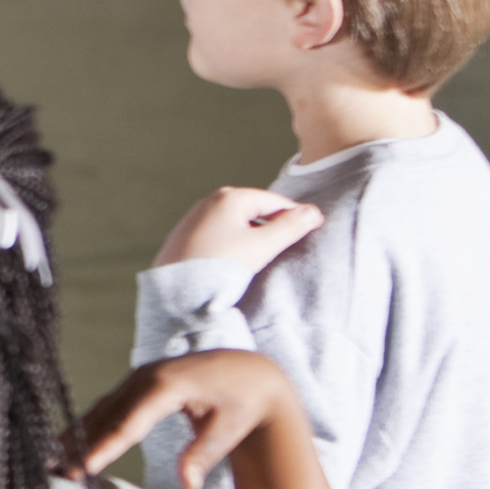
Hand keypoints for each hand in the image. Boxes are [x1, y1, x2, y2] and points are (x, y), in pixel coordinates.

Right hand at [67, 347, 302, 488]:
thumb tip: (188, 485)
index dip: (104, 448)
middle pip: (105, 416)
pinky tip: (71, 441)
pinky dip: (89, 424)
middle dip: (80, 444)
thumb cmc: (242, 403)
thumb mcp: (228, 430)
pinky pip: (108, 405)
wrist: (249, 371)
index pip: (128, 424)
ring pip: (101, 409)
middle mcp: (145, 377)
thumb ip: (203, 455)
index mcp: (166, 386)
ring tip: (52, 459)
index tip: (83, 468)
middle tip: (55, 471)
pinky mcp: (137, 382)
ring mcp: (138, 377)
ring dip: (77, 434)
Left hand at [154, 186, 324, 272]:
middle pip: (255, 209)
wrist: (174, 290)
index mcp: (230, 197)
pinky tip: (242, 257)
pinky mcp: (187, 235)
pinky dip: (237, 240)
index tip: (315, 227)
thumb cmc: (219, 265)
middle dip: (275, 223)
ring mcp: (196, 217)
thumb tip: (313, 213)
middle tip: (295, 241)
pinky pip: (221, 232)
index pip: (274, 201)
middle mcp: (210, 201)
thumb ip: (289, 228)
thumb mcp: (261, 246)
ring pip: (238, 221)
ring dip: (256, 233)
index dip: (296, 214)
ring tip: (270, 252)